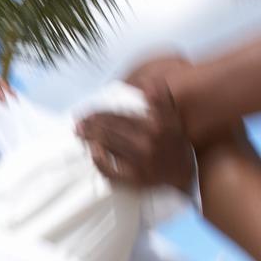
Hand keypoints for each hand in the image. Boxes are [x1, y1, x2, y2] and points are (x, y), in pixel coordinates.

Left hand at [77, 56, 194, 189]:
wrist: (183, 174)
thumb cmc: (172, 142)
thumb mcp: (172, 117)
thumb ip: (161, 98)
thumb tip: (145, 81)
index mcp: (157, 122)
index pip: (119, 115)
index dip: (99, 113)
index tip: (86, 112)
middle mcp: (149, 140)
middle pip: (110, 129)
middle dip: (90, 124)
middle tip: (77, 122)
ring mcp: (141, 160)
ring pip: (107, 145)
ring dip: (89, 137)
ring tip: (79, 132)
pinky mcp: (135, 179)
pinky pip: (110, 169)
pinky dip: (98, 159)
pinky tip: (92, 151)